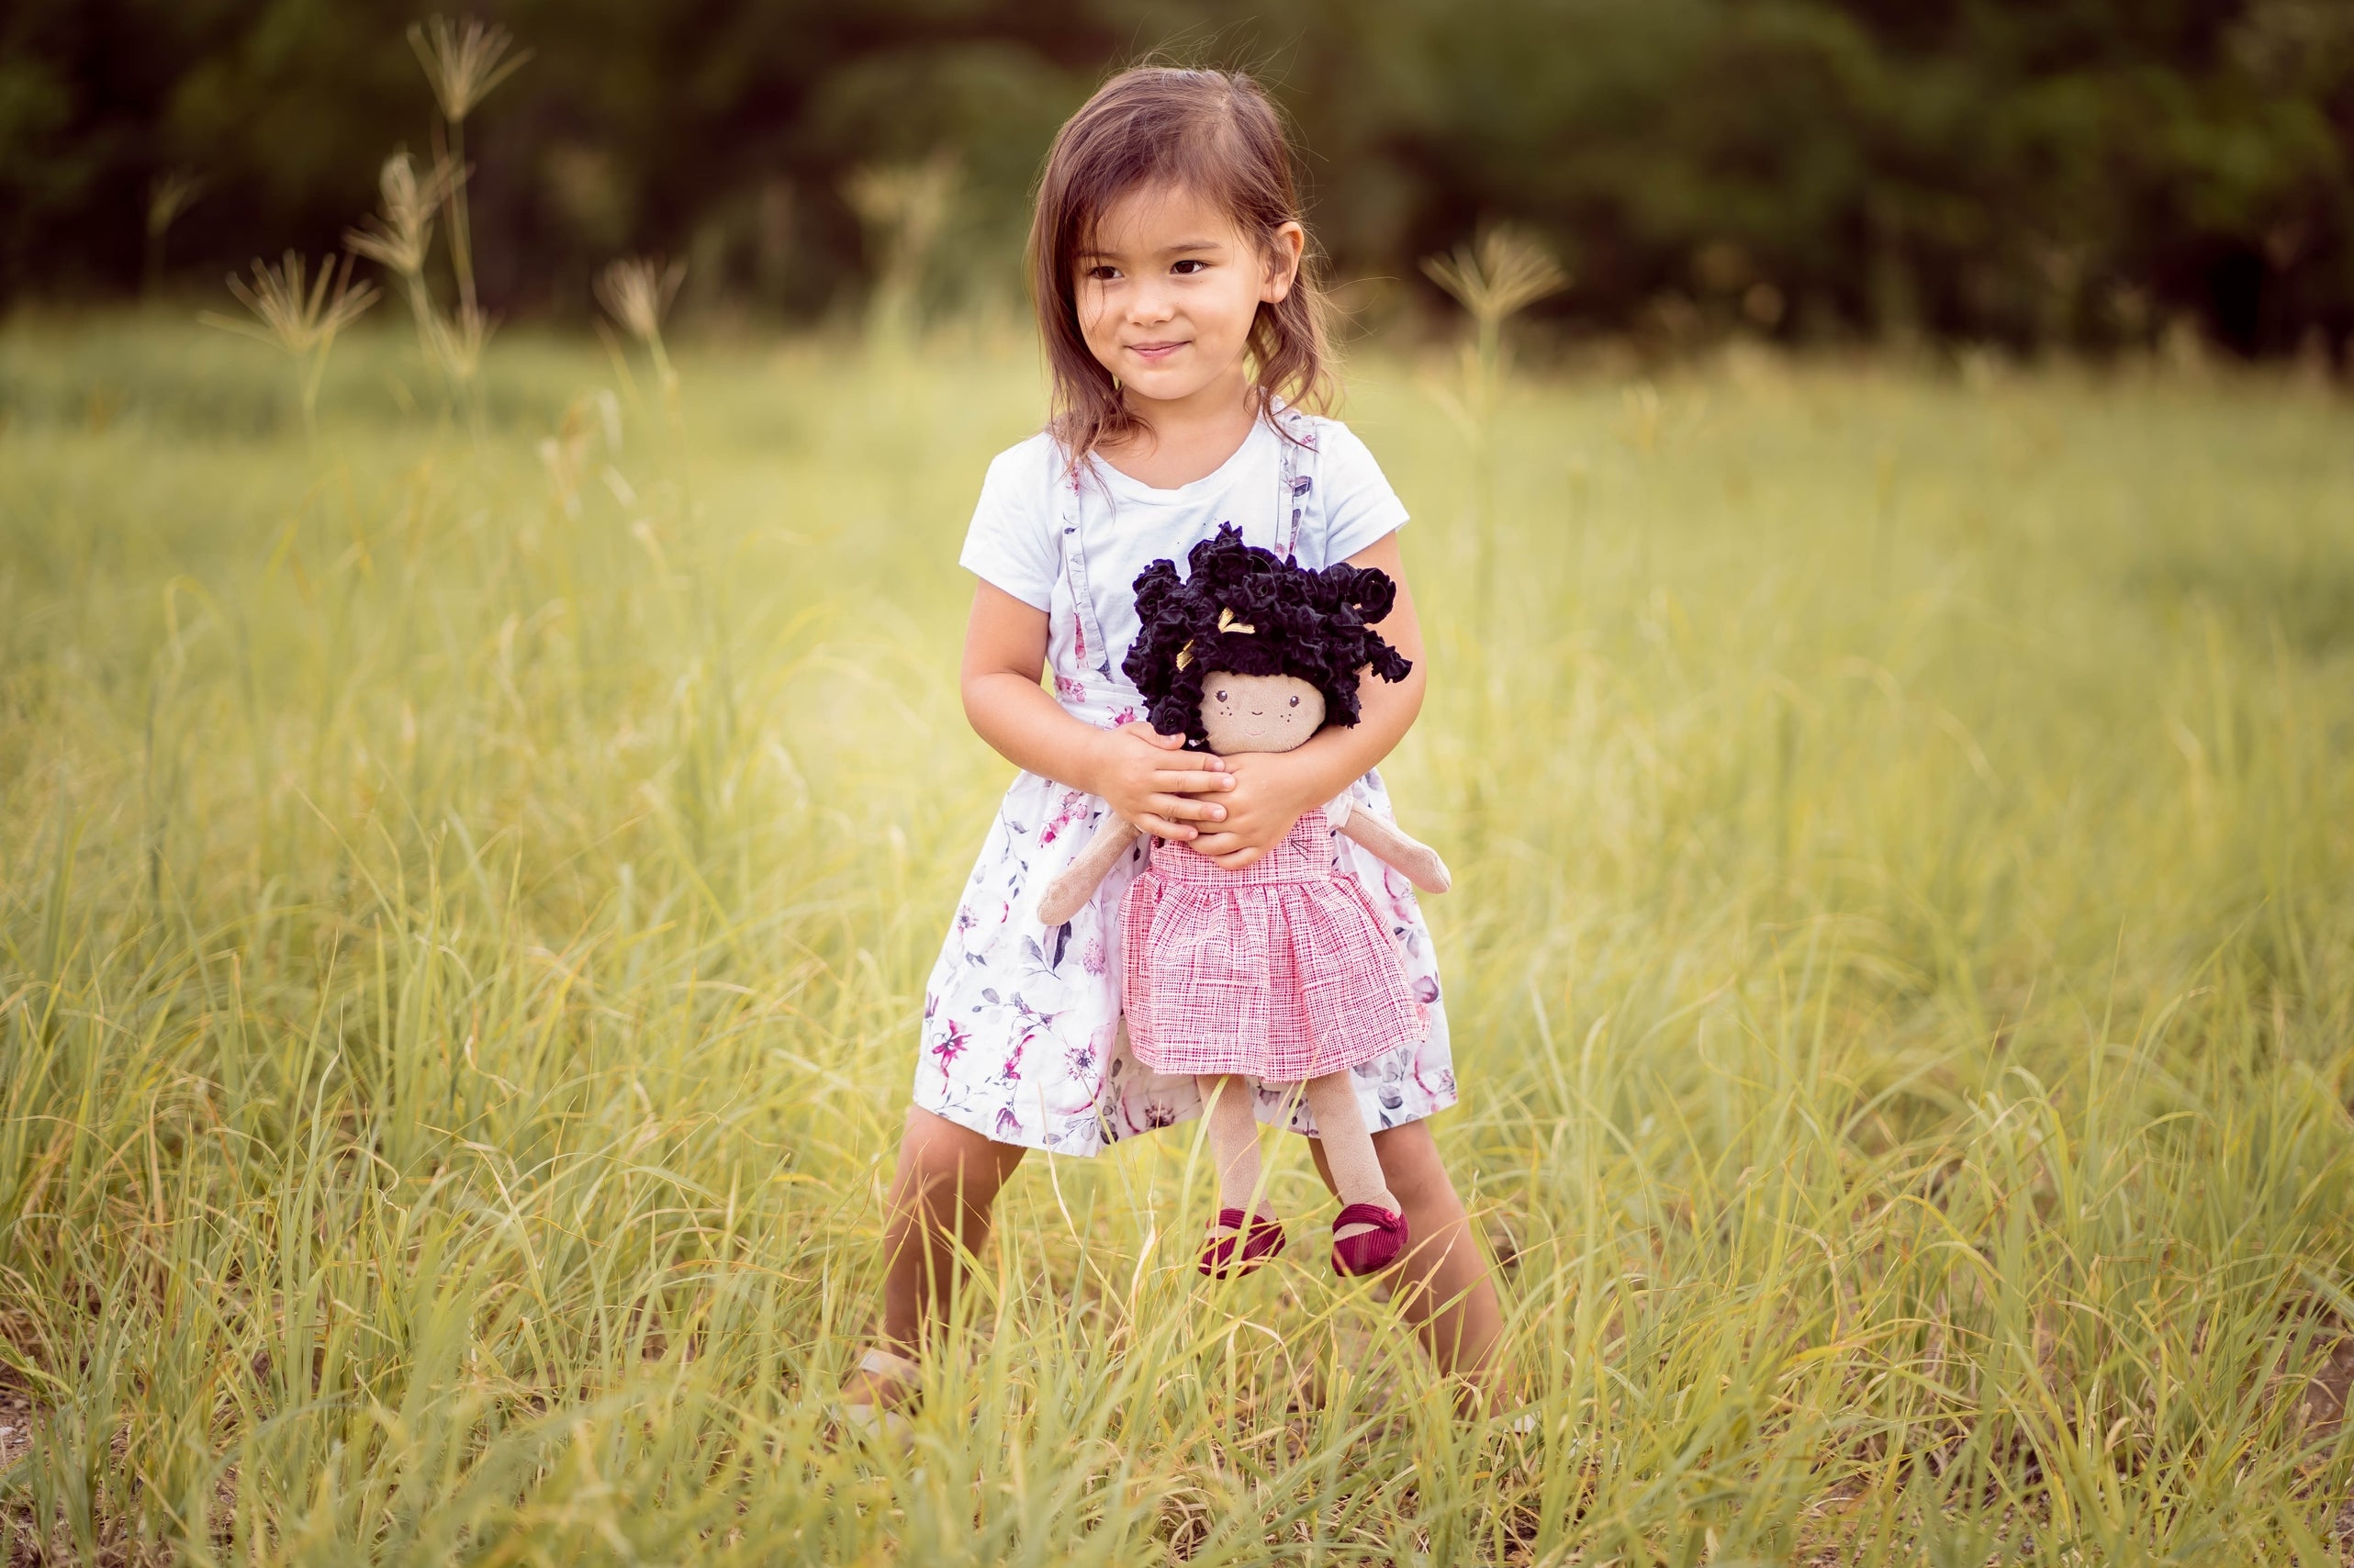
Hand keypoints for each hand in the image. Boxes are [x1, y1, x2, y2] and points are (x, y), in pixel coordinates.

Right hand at [1087, 722, 1234, 841]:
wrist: (1091, 764)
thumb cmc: (1120, 744)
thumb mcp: (1137, 730)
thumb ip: (1159, 735)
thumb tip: (1181, 740)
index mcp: (1147, 757)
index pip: (1180, 761)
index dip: (1203, 763)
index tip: (1224, 765)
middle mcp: (1143, 780)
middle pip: (1181, 783)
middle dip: (1208, 785)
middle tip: (1232, 787)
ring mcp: (1138, 801)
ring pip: (1172, 807)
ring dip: (1198, 812)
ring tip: (1221, 814)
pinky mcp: (1133, 816)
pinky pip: (1156, 827)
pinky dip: (1174, 832)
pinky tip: (1193, 834)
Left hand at [1185, 750, 1319, 869]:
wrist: (1300, 782)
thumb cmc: (1267, 767)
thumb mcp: (1238, 761)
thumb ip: (1212, 768)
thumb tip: (1185, 773)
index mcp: (1231, 797)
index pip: (1193, 802)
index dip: (1180, 799)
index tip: (1173, 797)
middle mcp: (1239, 820)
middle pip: (1198, 826)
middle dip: (1183, 821)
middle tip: (1175, 816)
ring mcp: (1250, 836)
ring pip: (1211, 849)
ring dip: (1195, 843)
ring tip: (1190, 835)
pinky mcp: (1262, 846)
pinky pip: (1236, 862)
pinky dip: (1221, 861)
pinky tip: (1214, 852)